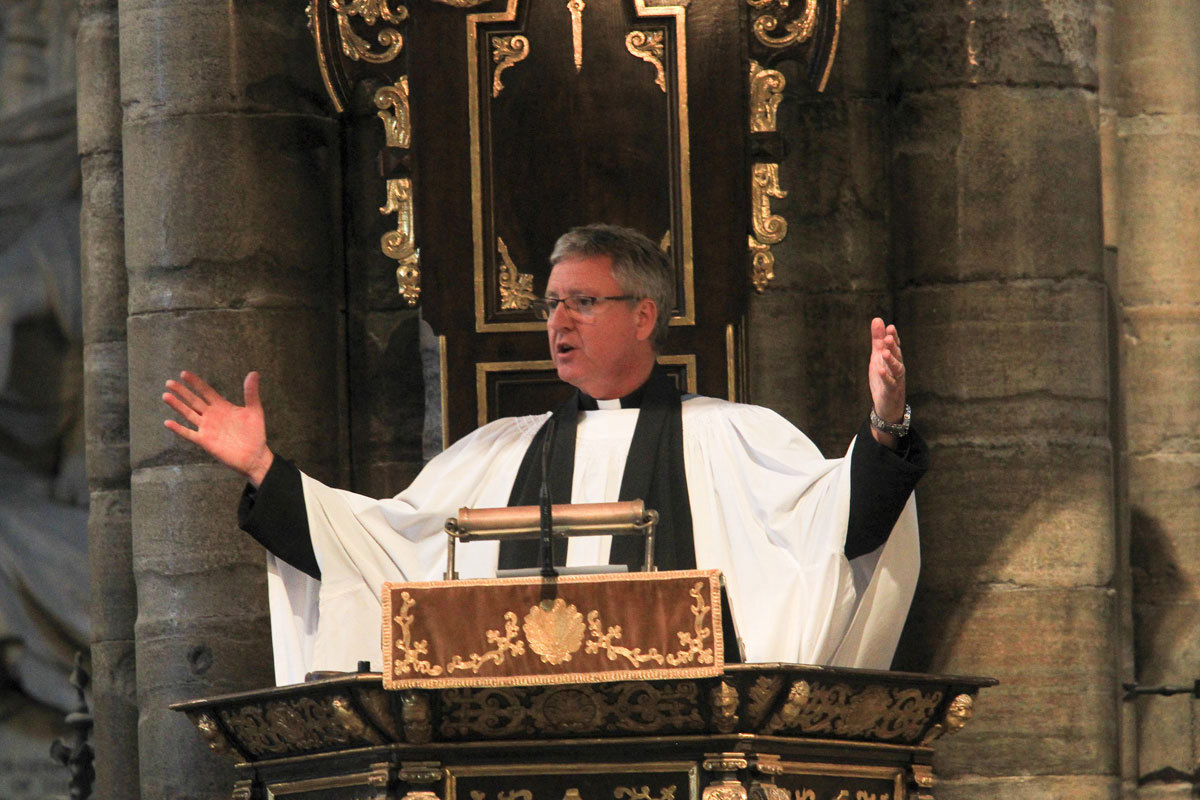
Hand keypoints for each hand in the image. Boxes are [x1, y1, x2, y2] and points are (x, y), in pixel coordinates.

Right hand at [163, 371, 273, 486]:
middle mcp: (212, 416)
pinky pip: (189, 434)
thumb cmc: (255, 433)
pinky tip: (168, 422)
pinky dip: (179, 429)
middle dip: (182, 392)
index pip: (206, 391)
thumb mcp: (254, 411)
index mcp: (222, 407)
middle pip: (194, 401)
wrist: (255, 456)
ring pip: (189, 414)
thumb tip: (254, 373)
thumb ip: (251, 393)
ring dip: (177, 406)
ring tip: (165, 396)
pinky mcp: (205, 441)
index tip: (184, 373)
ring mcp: (207, 428)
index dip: (196, 383)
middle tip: (169, 382)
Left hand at [868, 318, 906, 447]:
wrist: (888, 405)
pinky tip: (879, 370)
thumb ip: (878, 340)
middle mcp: (898, 368)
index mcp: (894, 359)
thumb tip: (878, 319)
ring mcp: (896, 380)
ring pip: (896, 368)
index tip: (890, 327)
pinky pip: (890, 383)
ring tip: (884, 352)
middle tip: (887, 337)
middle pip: (897, 355)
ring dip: (891, 360)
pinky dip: (886, 377)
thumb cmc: (884, 378)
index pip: (895, 346)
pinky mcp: (891, 391)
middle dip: (893, 346)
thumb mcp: (878, 357)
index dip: (893, 337)